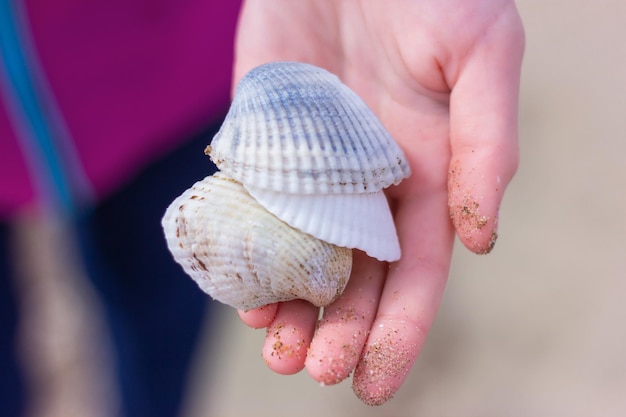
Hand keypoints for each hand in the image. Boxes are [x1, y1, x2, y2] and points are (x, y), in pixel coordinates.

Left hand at [232, 0, 523, 404]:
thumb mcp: (480, 55)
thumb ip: (487, 145)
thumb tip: (482, 237)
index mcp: (426, 178)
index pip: (416, 274)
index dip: (399, 330)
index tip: (372, 380)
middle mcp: (369, 187)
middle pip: (356, 280)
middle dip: (339, 332)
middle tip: (314, 371)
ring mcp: (313, 171)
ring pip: (302, 259)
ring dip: (291, 310)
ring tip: (278, 351)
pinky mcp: (263, 146)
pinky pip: (253, 214)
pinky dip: (248, 257)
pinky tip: (243, 294)